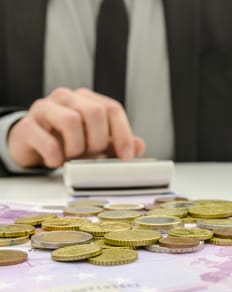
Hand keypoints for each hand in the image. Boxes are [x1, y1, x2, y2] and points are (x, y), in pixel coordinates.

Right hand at [7, 88, 144, 167]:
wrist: (30, 143)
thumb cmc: (64, 141)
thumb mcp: (93, 143)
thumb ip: (115, 143)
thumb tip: (139, 146)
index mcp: (86, 100)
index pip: (112, 108)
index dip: (123, 133)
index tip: (126, 156)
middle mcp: (66, 99)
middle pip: (94, 112)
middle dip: (98, 141)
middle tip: (90, 155)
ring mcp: (45, 109)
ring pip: (71, 121)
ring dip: (76, 148)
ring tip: (71, 157)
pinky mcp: (27, 126)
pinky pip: (48, 142)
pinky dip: (56, 157)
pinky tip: (55, 161)